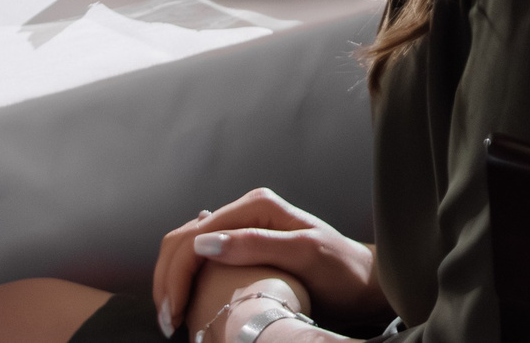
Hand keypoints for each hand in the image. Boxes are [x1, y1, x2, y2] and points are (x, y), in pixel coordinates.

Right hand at [152, 188, 381, 336]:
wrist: (362, 281)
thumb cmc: (341, 268)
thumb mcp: (304, 254)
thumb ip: (257, 244)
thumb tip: (204, 244)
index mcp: (256, 206)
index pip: (194, 236)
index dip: (176, 276)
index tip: (174, 316)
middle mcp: (245, 212)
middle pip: (182, 240)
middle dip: (167, 281)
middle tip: (168, 323)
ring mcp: (242, 230)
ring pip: (185, 250)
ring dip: (171, 283)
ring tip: (173, 320)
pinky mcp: (243, 249)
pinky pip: (201, 262)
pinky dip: (185, 284)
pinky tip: (187, 309)